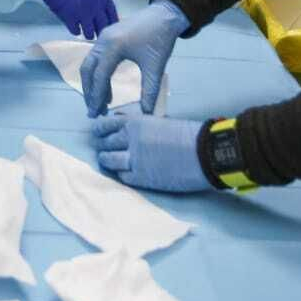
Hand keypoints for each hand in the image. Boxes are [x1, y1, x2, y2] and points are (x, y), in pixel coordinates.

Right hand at [37, 0, 117, 39]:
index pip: (111, 10)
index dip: (112, 19)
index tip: (111, 25)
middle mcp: (94, 3)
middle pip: (103, 24)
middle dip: (101, 29)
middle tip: (99, 32)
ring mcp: (82, 11)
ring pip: (90, 32)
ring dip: (88, 32)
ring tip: (85, 32)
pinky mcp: (68, 16)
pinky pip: (76, 30)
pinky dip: (75, 30)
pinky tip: (73, 27)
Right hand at [80, 0, 187, 116]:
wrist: (165, 15)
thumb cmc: (160, 39)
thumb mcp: (156, 67)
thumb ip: (149, 91)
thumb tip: (146, 113)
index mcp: (113, 46)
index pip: (100, 76)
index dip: (97, 97)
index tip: (97, 114)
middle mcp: (103, 40)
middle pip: (87, 70)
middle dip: (89, 92)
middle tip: (94, 111)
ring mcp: (103, 37)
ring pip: (90, 64)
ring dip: (92, 84)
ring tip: (100, 103)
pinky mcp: (107, 37)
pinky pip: (95, 58)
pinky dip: (97, 74)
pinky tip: (106, 88)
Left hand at [91, 115, 209, 192]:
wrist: (204, 154)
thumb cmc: (188, 135)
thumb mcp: (160, 123)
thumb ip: (142, 127)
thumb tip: (130, 133)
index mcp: (136, 122)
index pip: (106, 124)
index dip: (99, 129)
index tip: (96, 131)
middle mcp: (130, 139)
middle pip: (106, 142)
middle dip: (102, 144)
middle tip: (101, 147)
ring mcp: (134, 159)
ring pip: (109, 160)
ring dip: (106, 159)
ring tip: (106, 160)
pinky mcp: (141, 177)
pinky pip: (123, 176)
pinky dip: (121, 173)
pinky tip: (124, 172)